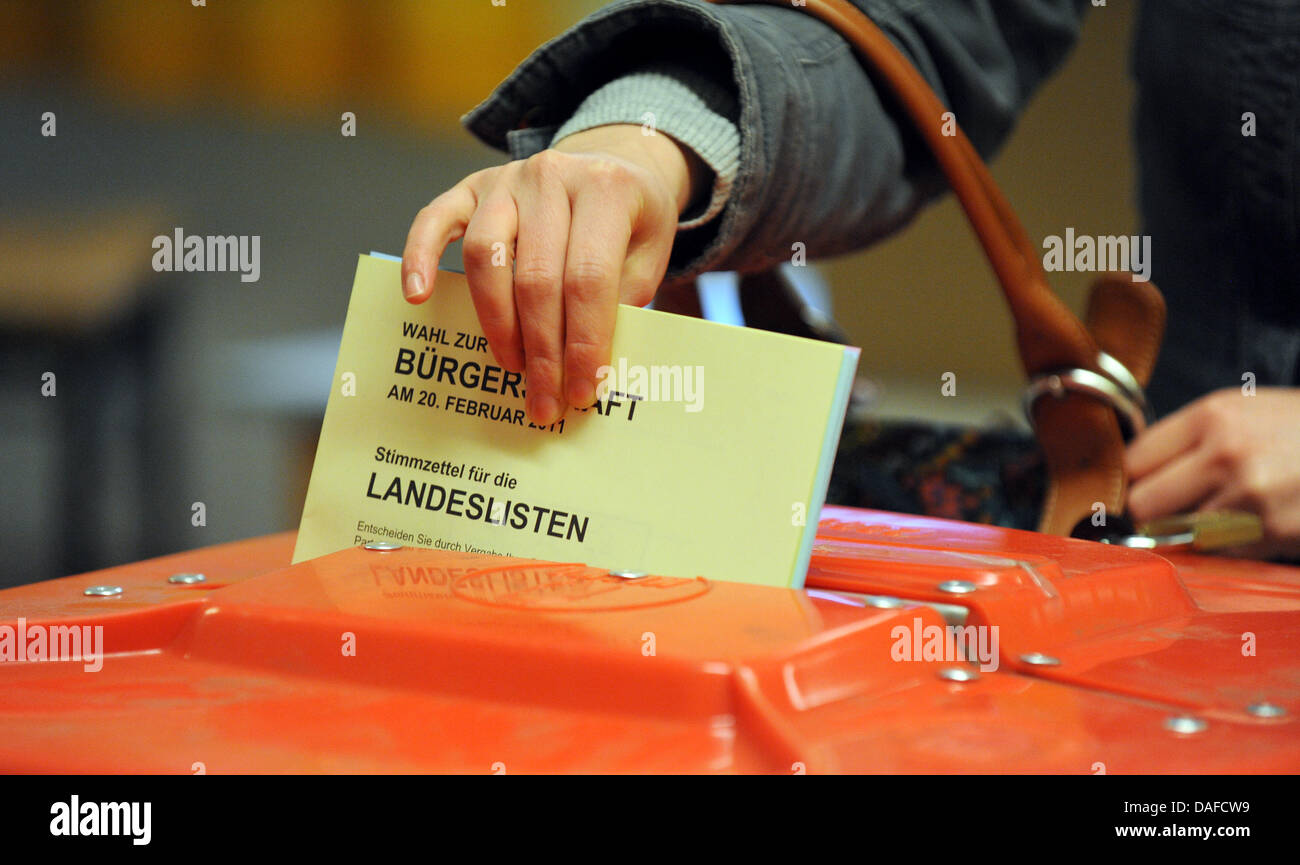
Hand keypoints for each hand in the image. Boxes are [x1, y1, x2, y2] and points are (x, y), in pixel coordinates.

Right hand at [402, 124, 704, 424]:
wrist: (611, 162)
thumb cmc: (629, 222)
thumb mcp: (647, 256)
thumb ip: (620, 303)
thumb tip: (584, 368)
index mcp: (606, 190)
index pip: (588, 278)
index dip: (583, 341)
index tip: (581, 390)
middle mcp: (551, 176)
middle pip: (536, 276)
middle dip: (541, 349)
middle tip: (544, 398)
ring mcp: (506, 179)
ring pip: (486, 255)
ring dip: (497, 322)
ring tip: (512, 365)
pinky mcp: (470, 187)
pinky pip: (436, 220)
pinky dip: (420, 256)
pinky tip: (418, 295)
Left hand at [1126, 387, 1299, 558]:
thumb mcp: (1246, 411)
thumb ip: (1192, 438)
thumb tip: (1140, 474)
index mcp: (1212, 416)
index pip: (1134, 462)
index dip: (1135, 480)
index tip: (1143, 488)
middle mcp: (1224, 454)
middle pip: (1143, 505)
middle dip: (1153, 514)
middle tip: (1171, 512)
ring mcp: (1247, 496)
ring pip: (1177, 536)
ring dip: (1188, 536)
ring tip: (1217, 518)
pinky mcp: (1270, 532)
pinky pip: (1218, 555)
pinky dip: (1223, 551)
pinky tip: (1245, 530)